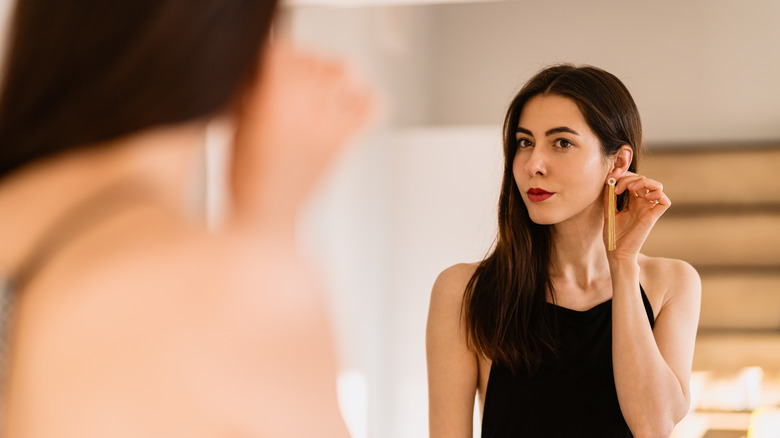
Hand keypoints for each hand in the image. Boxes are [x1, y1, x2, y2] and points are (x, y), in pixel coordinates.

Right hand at [230, 39, 375, 232]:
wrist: (267, 216)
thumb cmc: (247, 177)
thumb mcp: (238, 123)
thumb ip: (254, 89)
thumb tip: (266, 67)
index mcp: (273, 102)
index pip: (282, 52)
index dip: (275, 55)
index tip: (272, 61)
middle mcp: (305, 110)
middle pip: (313, 61)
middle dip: (301, 63)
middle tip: (291, 76)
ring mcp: (329, 125)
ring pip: (347, 73)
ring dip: (333, 75)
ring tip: (321, 85)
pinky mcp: (345, 142)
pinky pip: (372, 106)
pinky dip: (365, 100)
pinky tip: (347, 105)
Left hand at [603, 171, 670, 260]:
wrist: (616, 253)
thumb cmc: (613, 235)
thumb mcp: (608, 211)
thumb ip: (609, 196)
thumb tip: (610, 179)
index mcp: (632, 201)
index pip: (634, 179)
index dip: (624, 175)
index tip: (610, 179)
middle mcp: (642, 203)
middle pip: (644, 179)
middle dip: (629, 177)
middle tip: (616, 186)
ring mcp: (649, 209)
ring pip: (657, 186)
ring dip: (643, 181)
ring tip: (629, 189)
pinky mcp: (653, 217)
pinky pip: (664, 201)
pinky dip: (657, 194)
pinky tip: (643, 196)